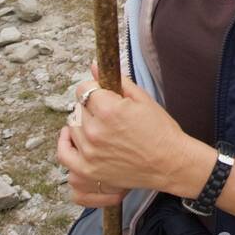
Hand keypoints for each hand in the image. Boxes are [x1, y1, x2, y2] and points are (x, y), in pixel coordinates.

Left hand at [56, 62, 211, 205]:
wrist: (171, 164)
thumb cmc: (161, 132)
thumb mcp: (143, 100)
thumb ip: (118, 81)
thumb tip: (95, 65)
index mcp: (109, 110)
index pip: (85, 89)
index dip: (95, 89)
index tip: (103, 93)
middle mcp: (95, 131)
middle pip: (78, 108)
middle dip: (91, 106)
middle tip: (108, 114)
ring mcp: (89, 153)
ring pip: (72, 127)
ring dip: (83, 124)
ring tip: (101, 128)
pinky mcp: (87, 170)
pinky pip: (64, 153)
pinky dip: (66, 144)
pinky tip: (73, 137)